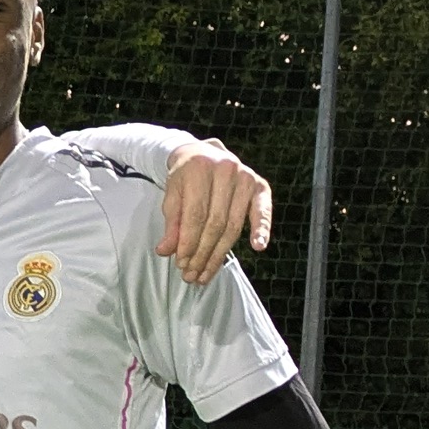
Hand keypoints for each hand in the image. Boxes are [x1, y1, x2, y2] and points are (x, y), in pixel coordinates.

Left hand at [154, 140, 272, 284]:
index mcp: (199, 169)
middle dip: (202, 253)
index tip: (180, 263)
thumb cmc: (184, 178)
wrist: (201, 154)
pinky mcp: (260, 185)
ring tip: (205, 274)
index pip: (195, 215)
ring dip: (220, 254)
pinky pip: (263, 211)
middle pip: (215, 223)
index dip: (188, 242)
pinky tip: (258, 247)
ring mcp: (245, 176)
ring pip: (233, 224)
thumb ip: (171, 222)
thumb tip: (165, 251)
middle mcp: (225, 170)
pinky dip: (262, 229)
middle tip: (191, 275)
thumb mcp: (172, 195)